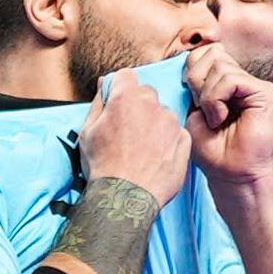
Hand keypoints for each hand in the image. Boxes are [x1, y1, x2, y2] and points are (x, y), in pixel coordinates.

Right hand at [80, 69, 191, 206]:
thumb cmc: (103, 166)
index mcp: (126, 98)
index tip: (118, 104)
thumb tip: (104, 84)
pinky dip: (168, 141)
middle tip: (128, 131)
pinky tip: (155, 158)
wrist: (125, 197)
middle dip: (138, 106)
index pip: (126, 76)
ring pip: (163, 114)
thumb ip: (99, 102)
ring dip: (155, 124)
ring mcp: (171, 123)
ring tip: (142, 149)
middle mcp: (152, 104)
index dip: (120, 88)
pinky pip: (176, 133)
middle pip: (146, 94)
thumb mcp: (88, 131)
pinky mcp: (184, 141)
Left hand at [184, 44, 272, 184]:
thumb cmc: (211, 148)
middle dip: (196, 81)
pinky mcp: (264, 92)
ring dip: (207, 95)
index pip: (203, 53)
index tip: (192, 101)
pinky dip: (217, 99)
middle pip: (210, 53)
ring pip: (219, 65)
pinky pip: (231, 79)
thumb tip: (190, 54)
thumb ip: (193, 80)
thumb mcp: (192, 109)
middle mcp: (241, 79)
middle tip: (202, 109)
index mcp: (224, 80)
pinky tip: (221, 118)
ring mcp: (254, 85)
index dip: (190, 73)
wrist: (230, 173)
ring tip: (214, 119)